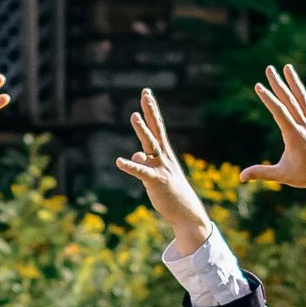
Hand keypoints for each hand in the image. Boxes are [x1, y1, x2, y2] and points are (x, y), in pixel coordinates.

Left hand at [114, 89, 215, 247]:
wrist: (186, 213)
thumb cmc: (171, 194)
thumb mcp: (156, 174)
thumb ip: (145, 162)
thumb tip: (135, 155)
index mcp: (164, 154)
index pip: (157, 127)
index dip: (151, 111)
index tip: (146, 94)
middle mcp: (164, 157)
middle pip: (156, 129)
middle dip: (150, 111)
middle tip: (145, 93)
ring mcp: (161, 168)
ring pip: (150, 145)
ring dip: (142, 130)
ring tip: (134, 115)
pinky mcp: (155, 181)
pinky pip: (141, 172)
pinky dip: (130, 166)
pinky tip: (119, 161)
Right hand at [243, 65, 305, 211]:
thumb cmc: (305, 177)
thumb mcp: (281, 175)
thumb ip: (260, 173)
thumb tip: (241, 177)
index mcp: (294, 135)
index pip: (279, 111)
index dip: (268, 98)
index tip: (259, 86)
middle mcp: (304, 126)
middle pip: (290, 100)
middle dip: (278, 84)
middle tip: (269, 69)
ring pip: (303, 99)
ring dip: (294, 82)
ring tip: (287, 67)